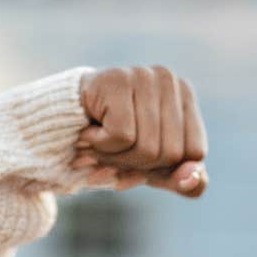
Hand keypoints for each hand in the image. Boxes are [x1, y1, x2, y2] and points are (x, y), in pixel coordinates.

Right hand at [72, 64, 208, 196]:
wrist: (60, 123)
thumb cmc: (115, 141)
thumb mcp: (155, 168)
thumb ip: (184, 181)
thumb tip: (193, 178)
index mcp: (185, 95)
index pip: (195, 152)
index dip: (165, 167)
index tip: (140, 155)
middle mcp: (168, 79)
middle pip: (170, 153)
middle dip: (138, 165)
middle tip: (114, 151)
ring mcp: (142, 76)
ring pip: (146, 148)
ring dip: (115, 159)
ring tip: (100, 142)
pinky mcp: (116, 81)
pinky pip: (121, 137)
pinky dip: (101, 146)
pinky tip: (88, 133)